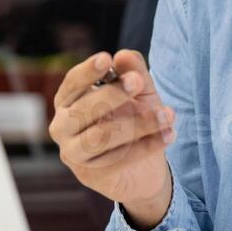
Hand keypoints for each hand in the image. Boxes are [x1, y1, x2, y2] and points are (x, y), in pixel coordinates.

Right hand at [49, 50, 174, 229]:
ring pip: (100, 136)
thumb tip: (124, 55)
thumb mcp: (140, 94)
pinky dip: (147, 145)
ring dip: (138, 123)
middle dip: (112, 94)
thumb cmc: (133, 120)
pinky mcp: (90, 175)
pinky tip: (169, 134)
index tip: (107, 58)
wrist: (143, 169)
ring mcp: (74, 153)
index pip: (72, 83)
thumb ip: (133, 73)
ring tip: (167, 114)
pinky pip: (119, 158)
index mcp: (68, 101)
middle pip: (82, 109)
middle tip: (138, 82)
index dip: (88, 71)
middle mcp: (62, 127)